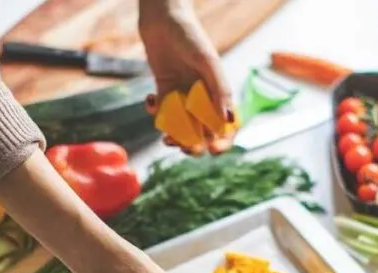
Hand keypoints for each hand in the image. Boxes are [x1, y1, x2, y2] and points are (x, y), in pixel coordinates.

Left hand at [139, 0, 234, 154]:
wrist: (162, 18)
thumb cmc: (189, 35)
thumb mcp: (207, 61)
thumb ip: (220, 89)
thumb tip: (228, 119)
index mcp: (218, 92)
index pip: (227, 125)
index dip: (224, 141)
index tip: (214, 149)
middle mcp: (202, 97)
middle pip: (203, 132)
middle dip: (195, 144)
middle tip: (184, 146)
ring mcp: (182, 95)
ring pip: (181, 127)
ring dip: (174, 135)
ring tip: (166, 135)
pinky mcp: (163, 90)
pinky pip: (162, 112)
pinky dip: (155, 112)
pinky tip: (150, 98)